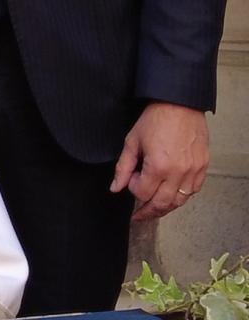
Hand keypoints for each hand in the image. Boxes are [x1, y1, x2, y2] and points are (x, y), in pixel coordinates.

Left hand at [111, 102, 209, 221]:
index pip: (143, 193)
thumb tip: (115, 188)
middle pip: (163, 203)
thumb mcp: (132, 142)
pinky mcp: (203, 165)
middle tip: (139, 216)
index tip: (132, 180)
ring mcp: (193, 170)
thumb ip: (123, 168)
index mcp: (159, 166)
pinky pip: (194, 190)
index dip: (134, 189)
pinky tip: (172, 193)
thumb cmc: (155, 119)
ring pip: (180, 200)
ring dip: (166, 207)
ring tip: (154, 208)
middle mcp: (179, 171)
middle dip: (148, 211)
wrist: (179, 104)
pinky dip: (182, 195)